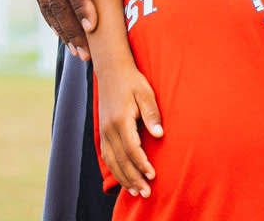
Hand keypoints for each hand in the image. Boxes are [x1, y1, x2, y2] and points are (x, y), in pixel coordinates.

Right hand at [94, 57, 162, 197]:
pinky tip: (124, 179)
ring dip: (124, 179)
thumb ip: (152, 114)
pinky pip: (107, 157)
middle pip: (121, 160)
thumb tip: (160, 134)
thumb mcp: (146, 93)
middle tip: (147, 193)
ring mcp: (104, 132)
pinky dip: (115, 170)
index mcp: (120, 119)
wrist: (111, 71)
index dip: (142, 164)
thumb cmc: (132, 81)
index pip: (131, 148)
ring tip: (136, 192)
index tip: (153, 175)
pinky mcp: (103, 132)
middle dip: (134, 178)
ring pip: (112, 162)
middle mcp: (109, 129)